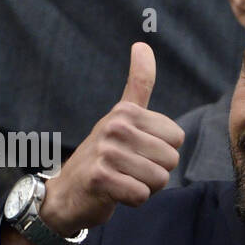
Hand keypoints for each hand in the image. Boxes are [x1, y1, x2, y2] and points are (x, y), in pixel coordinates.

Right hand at [41, 42, 184, 235]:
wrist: (67, 193)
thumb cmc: (103, 156)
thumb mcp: (120, 117)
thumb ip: (138, 84)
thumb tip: (142, 44)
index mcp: (126, 111)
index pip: (177, 138)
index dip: (162, 152)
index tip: (136, 151)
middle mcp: (115, 126)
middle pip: (170, 159)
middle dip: (155, 172)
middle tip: (128, 170)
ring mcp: (106, 152)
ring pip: (159, 179)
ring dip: (144, 187)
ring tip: (121, 180)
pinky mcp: (101, 178)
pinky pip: (142, 195)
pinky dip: (133, 201)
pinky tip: (114, 194)